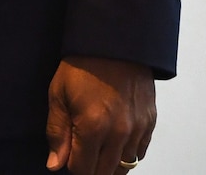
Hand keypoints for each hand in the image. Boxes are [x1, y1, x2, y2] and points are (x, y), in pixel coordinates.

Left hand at [45, 56, 155, 172]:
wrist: (114, 42)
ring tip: (98, 148)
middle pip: (104, 172)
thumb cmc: (82, 65)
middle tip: (81, 151)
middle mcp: (119, 132)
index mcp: (93, 127)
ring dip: (109, 163)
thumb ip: (57, 133)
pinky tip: (115, 142)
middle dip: (90, 167)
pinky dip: (127, 153)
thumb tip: (55, 164)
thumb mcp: (58, 94)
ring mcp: (138, 129)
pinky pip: (140, 153)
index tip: (68, 153)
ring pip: (124, 166)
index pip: (82, 169)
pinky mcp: (150, 122)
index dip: (71, 164)